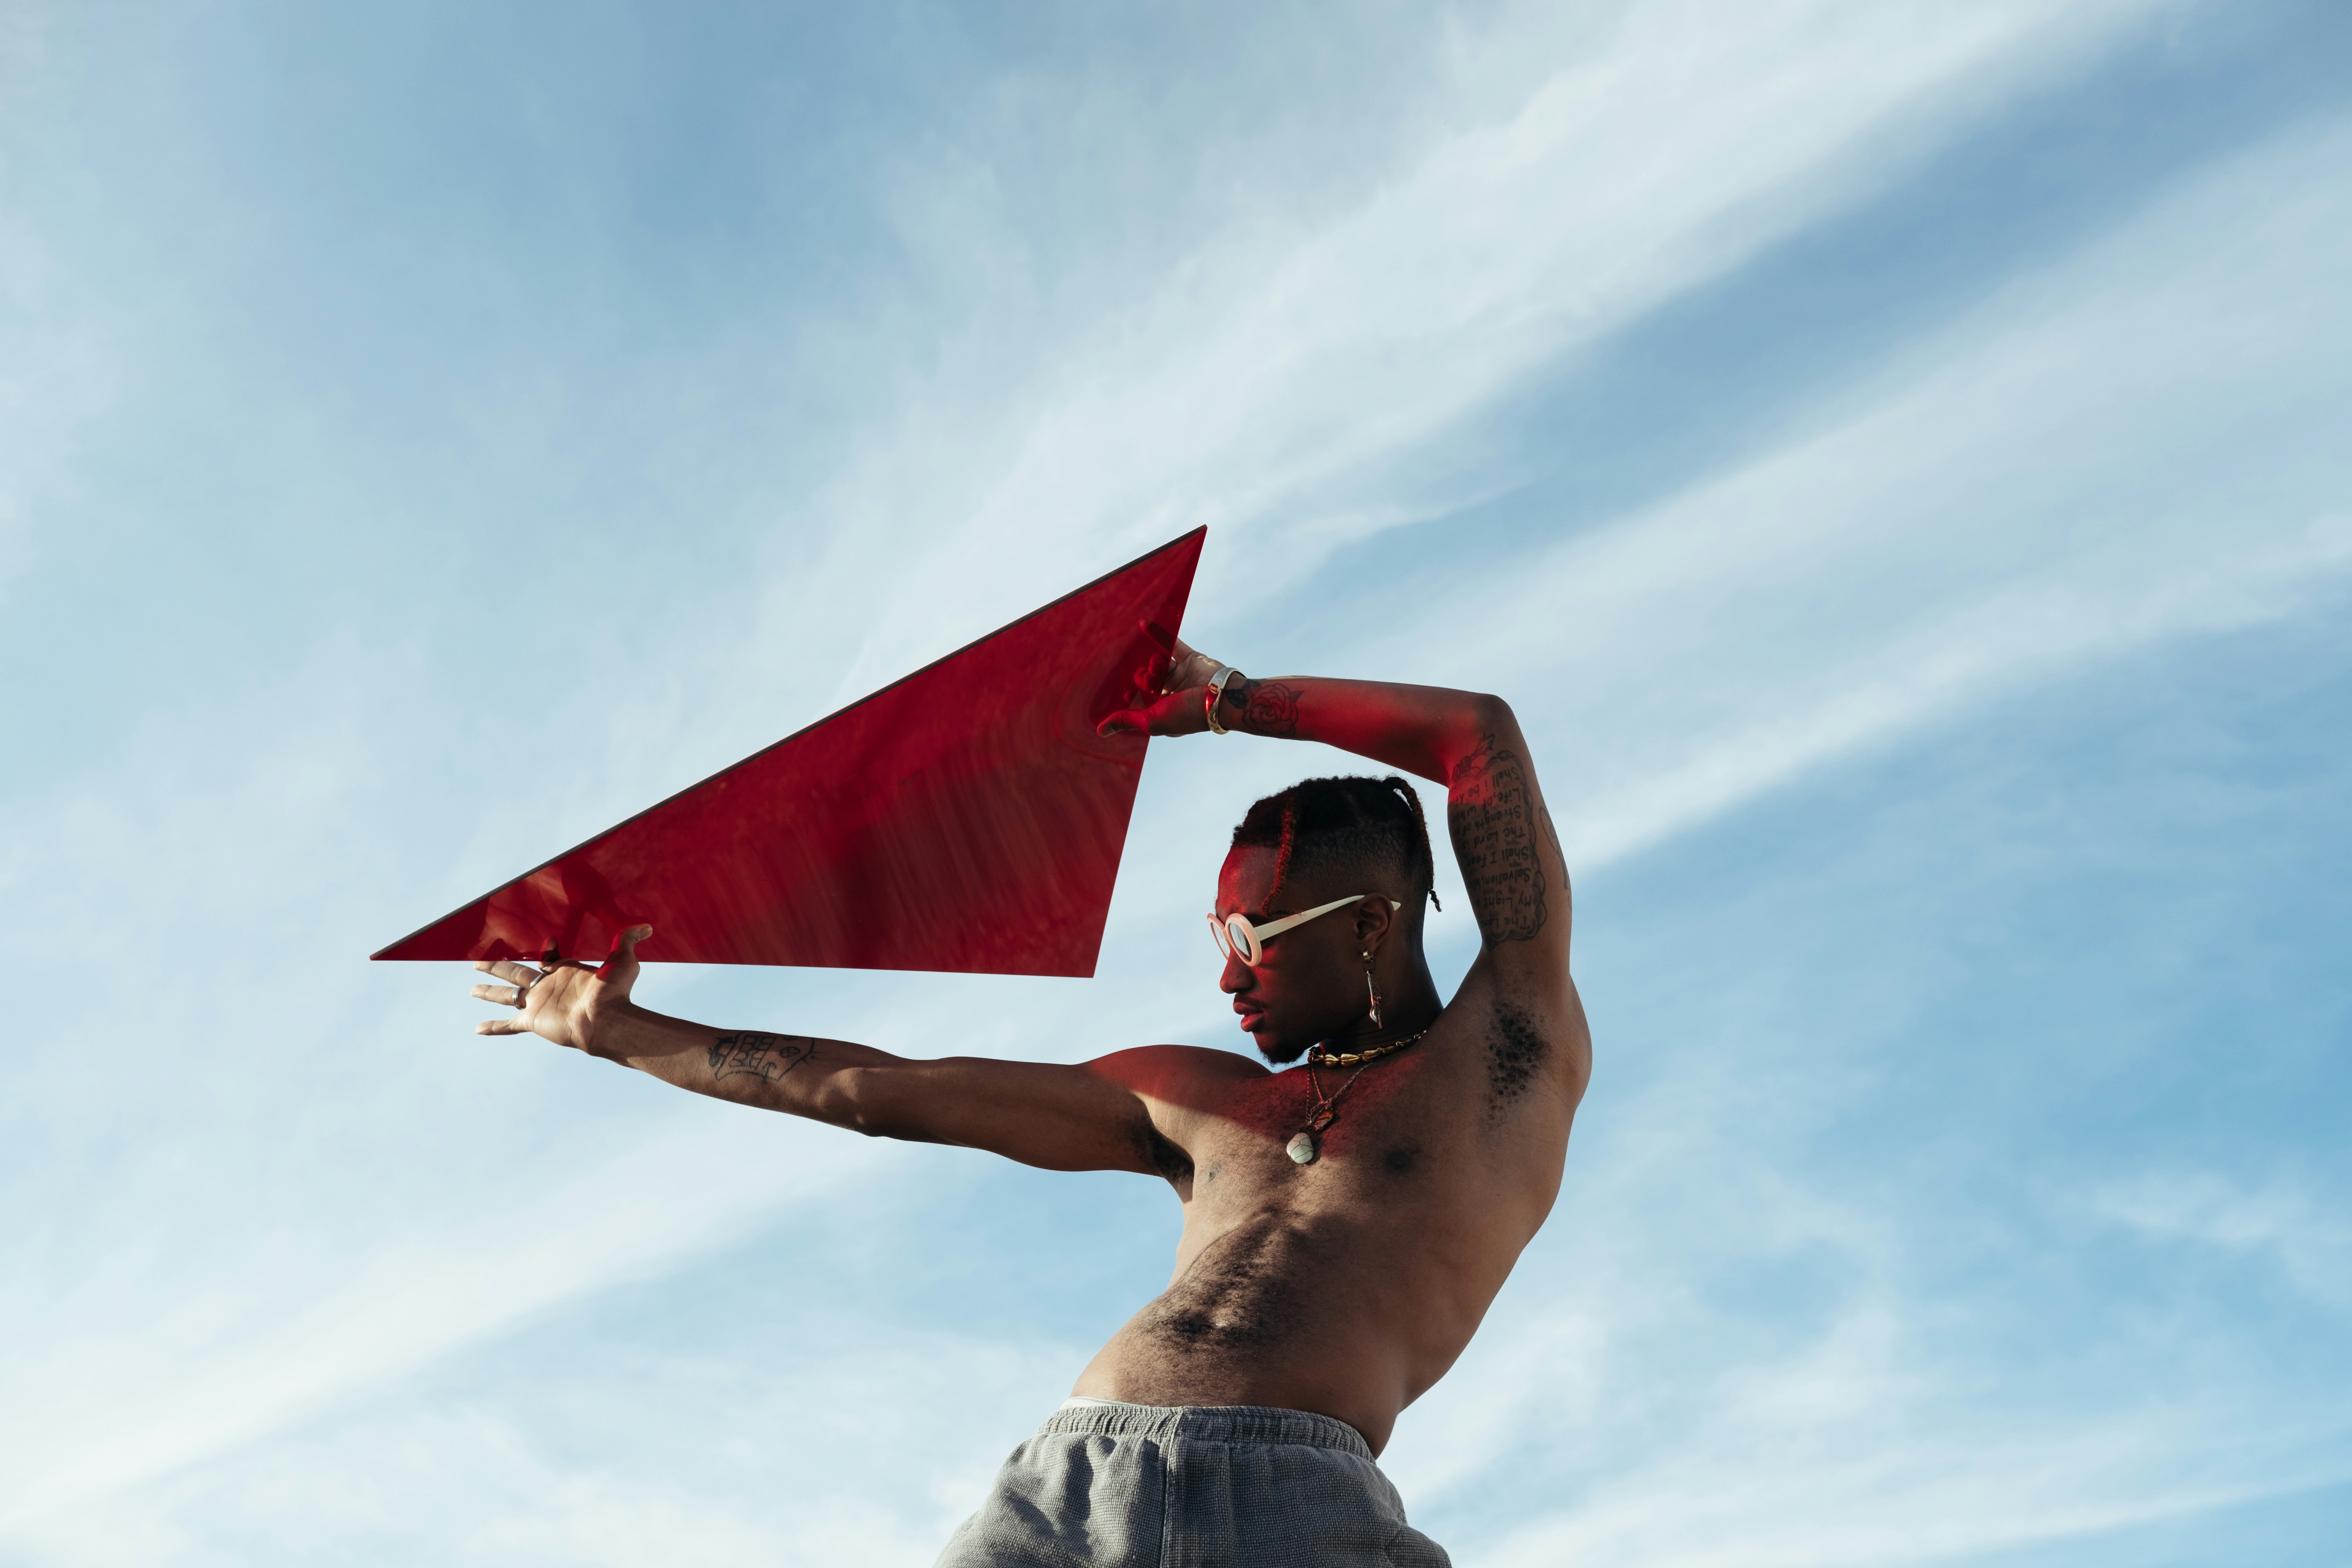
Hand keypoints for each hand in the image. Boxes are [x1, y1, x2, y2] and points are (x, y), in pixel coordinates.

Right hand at [470, 924, 651, 1056]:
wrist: (606, 1020)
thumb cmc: (615, 992)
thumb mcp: (623, 961)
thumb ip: (628, 940)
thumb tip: (647, 927)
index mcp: (564, 972)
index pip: (547, 959)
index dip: (547, 950)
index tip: (550, 942)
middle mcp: (547, 987)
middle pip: (515, 973)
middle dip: (496, 967)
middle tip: (476, 964)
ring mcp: (538, 1004)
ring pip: (507, 995)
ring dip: (489, 991)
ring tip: (472, 989)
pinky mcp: (532, 1021)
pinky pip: (508, 1024)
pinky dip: (493, 1027)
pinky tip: (477, 1030)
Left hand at [1098, 623, 1230, 737]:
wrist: (1222, 697)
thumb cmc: (1187, 714)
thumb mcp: (1151, 721)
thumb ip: (1126, 721)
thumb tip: (1100, 731)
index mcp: (1163, 712)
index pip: (1139, 702)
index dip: (1130, 697)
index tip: (1123, 694)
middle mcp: (1171, 694)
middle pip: (1147, 680)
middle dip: (1144, 678)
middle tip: (1148, 679)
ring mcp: (1181, 675)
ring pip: (1158, 663)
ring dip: (1155, 662)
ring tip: (1158, 666)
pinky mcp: (1190, 659)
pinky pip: (1172, 643)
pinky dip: (1159, 633)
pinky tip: (1143, 623)